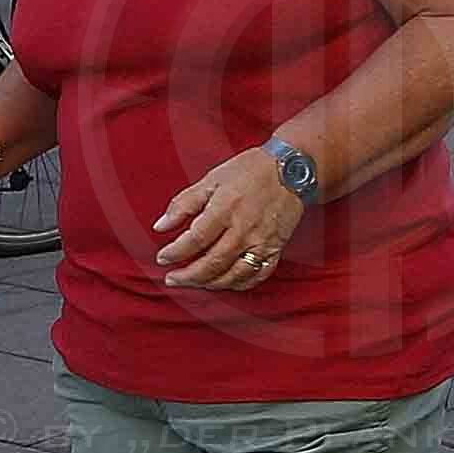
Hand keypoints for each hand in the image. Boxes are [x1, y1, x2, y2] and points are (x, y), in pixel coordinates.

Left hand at [153, 144, 305, 291]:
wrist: (292, 169)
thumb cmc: (251, 170)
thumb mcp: (212, 179)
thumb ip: (184, 203)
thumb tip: (161, 226)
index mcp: (226, 208)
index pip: (195, 240)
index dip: (175, 252)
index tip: (163, 258)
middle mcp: (245, 229)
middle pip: (212, 263)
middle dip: (188, 276)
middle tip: (172, 279)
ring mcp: (262, 242)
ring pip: (233, 274)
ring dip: (210, 283)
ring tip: (194, 282)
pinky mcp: (276, 248)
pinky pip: (257, 275)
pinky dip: (239, 284)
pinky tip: (225, 282)